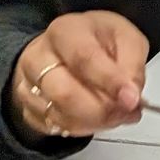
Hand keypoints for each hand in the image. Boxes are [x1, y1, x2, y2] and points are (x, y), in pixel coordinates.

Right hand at [6, 11, 146, 139]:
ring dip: (95, 122)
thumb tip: (131, 96)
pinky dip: (82, 128)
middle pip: (65, 93)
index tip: (132, 99)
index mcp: (66, 31)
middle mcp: (38, 57)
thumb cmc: (99, 41)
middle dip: (101, 110)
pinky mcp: (26, 109)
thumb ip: (132, 65)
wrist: (67, 49)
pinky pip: (54, 128)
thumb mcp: (126, 39)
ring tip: (116, 113)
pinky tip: (97, 117)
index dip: (110, 82)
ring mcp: (27, 85)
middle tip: (128, 112)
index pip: (84, 58)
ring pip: (59, 116)